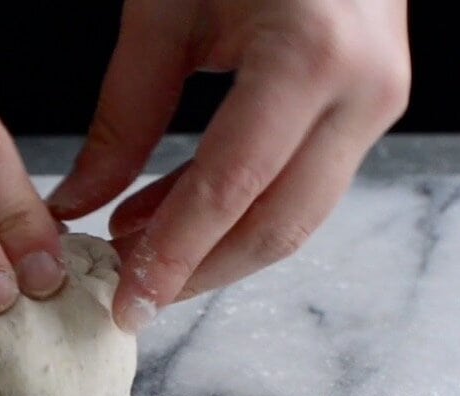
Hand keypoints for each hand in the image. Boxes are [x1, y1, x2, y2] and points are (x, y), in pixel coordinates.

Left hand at [46, 1, 410, 329]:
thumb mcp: (166, 10)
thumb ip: (123, 115)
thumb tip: (79, 203)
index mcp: (310, 56)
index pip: (232, 189)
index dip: (175, 256)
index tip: (126, 302)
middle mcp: (362, 87)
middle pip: (277, 223)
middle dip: (199, 272)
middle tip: (127, 295)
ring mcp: (381, 98)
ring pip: (297, 213)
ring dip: (215, 246)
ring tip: (134, 248)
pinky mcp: (372, 104)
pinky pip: (305, 180)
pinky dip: (240, 209)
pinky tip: (174, 215)